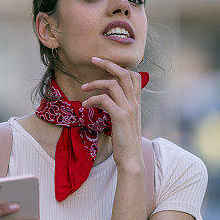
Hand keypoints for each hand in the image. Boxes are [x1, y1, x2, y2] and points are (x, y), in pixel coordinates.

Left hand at [80, 56, 144, 170]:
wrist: (131, 159)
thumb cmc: (125, 142)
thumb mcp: (125, 121)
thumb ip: (120, 108)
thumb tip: (106, 98)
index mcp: (136, 102)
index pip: (134, 76)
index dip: (120, 67)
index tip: (105, 66)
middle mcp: (134, 103)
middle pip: (124, 73)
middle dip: (107, 64)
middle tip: (93, 60)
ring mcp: (128, 109)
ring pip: (112, 84)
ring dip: (95, 83)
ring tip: (83, 88)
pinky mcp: (120, 117)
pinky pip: (104, 99)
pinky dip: (92, 99)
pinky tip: (85, 106)